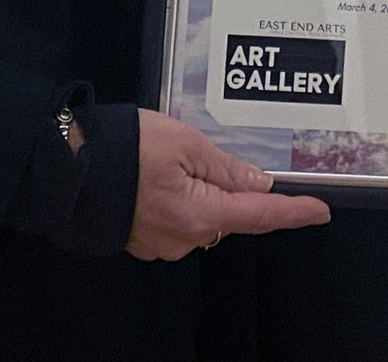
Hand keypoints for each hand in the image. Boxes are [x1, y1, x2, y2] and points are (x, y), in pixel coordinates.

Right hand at [125, 108, 330, 259]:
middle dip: (228, 187)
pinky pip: (176, 219)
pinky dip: (178, 198)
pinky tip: (157, 175)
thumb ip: (226, 167)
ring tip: (168, 157)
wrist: (68, 167)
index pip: (261, 214)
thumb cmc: (127, 148)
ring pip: (201, 215)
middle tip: (201, 153)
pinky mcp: (143, 239)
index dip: (294, 211)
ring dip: (200, 190)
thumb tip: (258, 184)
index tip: (320, 211)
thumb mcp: (185, 142)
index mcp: (201, 215)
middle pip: (229, 213)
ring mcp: (162, 244)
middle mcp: (186, 239)